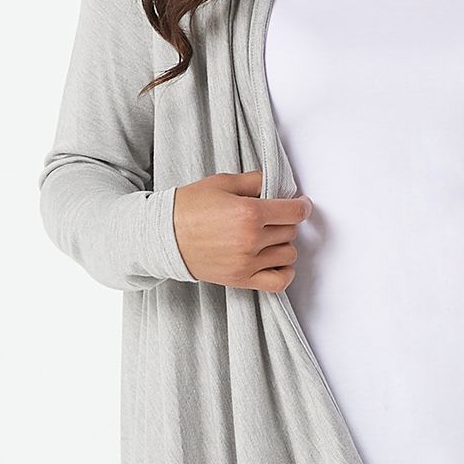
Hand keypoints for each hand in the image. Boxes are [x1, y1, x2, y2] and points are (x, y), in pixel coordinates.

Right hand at [170, 169, 312, 290]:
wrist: (163, 236)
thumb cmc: (189, 207)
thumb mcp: (222, 183)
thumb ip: (255, 181)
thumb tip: (277, 185)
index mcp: (249, 213)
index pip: (294, 212)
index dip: (301, 206)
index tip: (300, 205)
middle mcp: (251, 240)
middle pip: (291, 231)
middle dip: (285, 222)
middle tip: (272, 217)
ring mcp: (247, 263)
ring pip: (288, 254)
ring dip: (283, 244)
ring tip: (268, 237)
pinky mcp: (241, 279)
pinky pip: (279, 282)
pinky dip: (285, 272)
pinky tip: (276, 261)